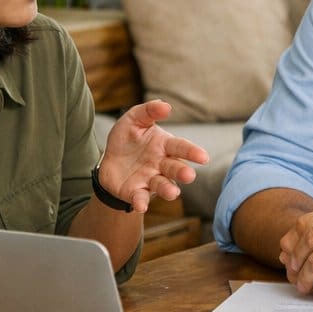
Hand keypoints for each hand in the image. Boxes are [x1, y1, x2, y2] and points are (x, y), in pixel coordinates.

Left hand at [98, 99, 208, 213]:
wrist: (108, 161)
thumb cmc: (127, 139)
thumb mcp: (133, 120)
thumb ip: (149, 111)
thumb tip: (166, 106)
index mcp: (164, 145)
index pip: (181, 147)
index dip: (192, 152)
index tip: (203, 157)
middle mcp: (161, 164)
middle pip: (175, 168)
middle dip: (182, 172)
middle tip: (189, 176)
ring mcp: (150, 179)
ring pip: (163, 185)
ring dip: (168, 189)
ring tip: (172, 193)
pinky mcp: (137, 192)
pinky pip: (141, 197)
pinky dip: (142, 202)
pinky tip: (141, 205)